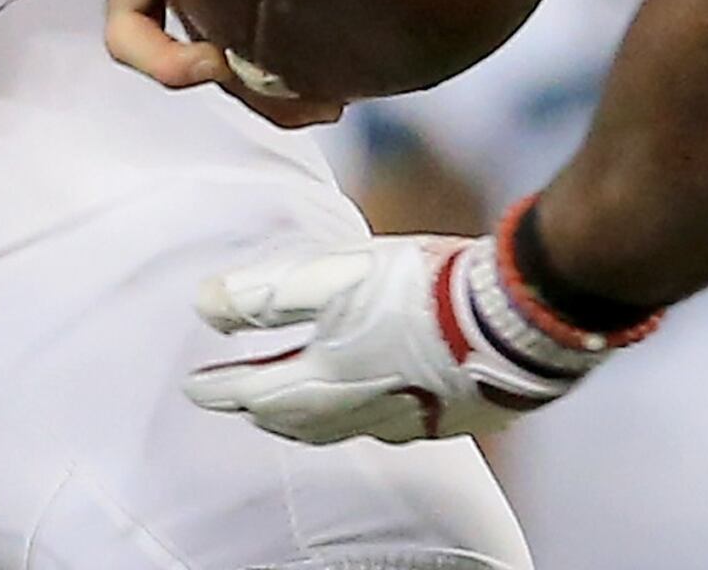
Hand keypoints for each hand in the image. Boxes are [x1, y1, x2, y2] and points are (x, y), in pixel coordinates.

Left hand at [184, 222, 634, 442]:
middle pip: (296, 421)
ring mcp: (409, 419)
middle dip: (263, 412)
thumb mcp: (331, 276)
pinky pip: (390, 427)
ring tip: (298, 411)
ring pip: (342, 430)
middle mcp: (362, 410)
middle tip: (241, 404)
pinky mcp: (450, 416)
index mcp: (326, 378)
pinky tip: (379, 406)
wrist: (514, 318)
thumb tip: (204, 305)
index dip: (220, 387)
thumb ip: (266, 294)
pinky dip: (364, 418)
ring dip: (309, 422)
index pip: (255, 391)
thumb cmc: (419, 290)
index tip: (193, 387)